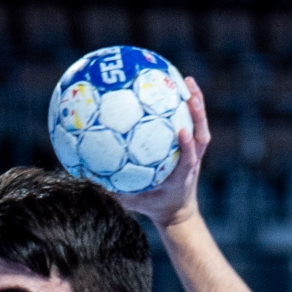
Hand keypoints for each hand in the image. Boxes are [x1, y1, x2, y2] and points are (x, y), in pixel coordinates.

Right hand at [117, 78, 208, 232]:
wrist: (176, 210)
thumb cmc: (153, 206)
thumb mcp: (134, 202)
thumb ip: (116, 191)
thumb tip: (91, 178)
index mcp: (179, 178)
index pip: (186, 161)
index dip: (186, 147)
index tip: (182, 132)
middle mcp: (191, 163)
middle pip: (200, 137)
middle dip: (197, 117)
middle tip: (189, 96)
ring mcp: (195, 153)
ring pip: (200, 126)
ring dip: (196, 103)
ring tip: (187, 80)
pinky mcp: (194, 146)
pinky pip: (193, 122)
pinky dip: (188, 103)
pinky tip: (177, 85)